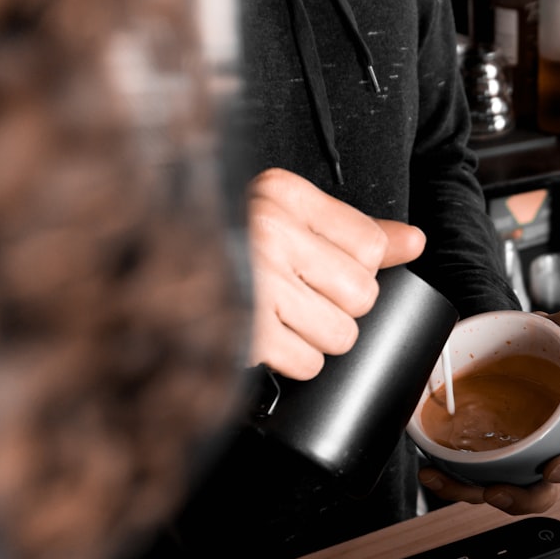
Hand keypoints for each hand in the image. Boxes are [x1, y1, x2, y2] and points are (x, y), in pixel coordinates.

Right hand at [246, 168, 425, 378]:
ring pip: (342, 334)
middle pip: (363, 294)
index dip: (354, 267)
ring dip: (317, 338)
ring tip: (281, 318)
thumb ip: (355, 230)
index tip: (319, 266)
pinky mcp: (246, 332)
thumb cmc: (227, 250)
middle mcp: (269, 231)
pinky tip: (269, 339)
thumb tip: (415, 242)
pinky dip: (294, 363)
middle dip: (338, 307)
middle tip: (297, 296)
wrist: (144, 276)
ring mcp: (256, 282)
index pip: (371, 245)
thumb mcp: (288, 221)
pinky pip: (310, 364)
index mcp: (282, 194)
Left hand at [418, 308, 559, 514]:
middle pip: (541, 492)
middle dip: (521, 499)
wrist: (484, 346)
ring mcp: (505, 461)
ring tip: (449, 481)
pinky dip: (447, 482)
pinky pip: (464, 482)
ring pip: (497, 493)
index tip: (554, 468)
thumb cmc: (523, 351)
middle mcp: (537, 452)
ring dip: (472, 495)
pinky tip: (432, 471)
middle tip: (497, 491)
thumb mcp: (543, 336)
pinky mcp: (474, 462)